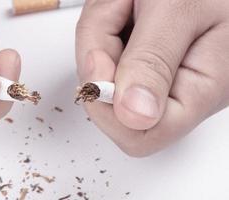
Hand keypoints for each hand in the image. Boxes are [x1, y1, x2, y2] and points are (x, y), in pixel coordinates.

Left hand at [76, 0, 228, 155]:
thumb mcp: (180, 8)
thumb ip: (155, 60)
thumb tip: (134, 115)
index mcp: (200, 89)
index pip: (140, 134)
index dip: (106, 105)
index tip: (100, 60)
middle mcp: (179, 89)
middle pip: (112, 107)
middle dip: (99, 57)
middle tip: (116, 14)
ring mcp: (160, 75)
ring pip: (103, 78)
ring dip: (100, 35)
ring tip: (126, 2)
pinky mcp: (145, 60)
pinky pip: (106, 57)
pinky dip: (103, 29)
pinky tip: (123, 7)